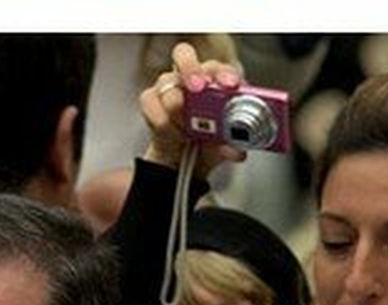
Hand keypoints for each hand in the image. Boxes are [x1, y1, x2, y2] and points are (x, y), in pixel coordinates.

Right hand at [140, 40, 245, 178]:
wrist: (182, 166)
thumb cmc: (207, 146)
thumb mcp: (224, 147)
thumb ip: (232, 143)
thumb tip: (237, 147)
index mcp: (215, 83)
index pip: (218, 68)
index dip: (224, 73)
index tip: (229, 85)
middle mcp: (190, 79)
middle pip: (184, 55)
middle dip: (191, 69)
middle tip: (197, 88)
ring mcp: (168, 87)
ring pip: (166, 82)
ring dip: (176, 107)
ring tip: (187, 132)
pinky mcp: (150, 101)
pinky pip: (150, 101)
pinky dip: (162, 121)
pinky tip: (174, 135)